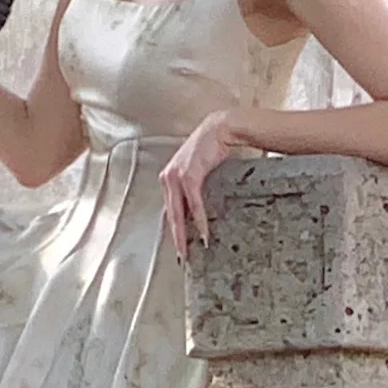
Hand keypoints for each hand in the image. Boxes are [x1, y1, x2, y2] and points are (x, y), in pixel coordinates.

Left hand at [160, 111, 235, 262]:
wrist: (220, 129)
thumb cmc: (211, 149)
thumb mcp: (199, 172)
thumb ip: (195, 189)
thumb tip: (199, 210)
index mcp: (168, 178)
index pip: (170, 209)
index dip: (174, 229)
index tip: (180, 246)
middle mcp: (167, 178)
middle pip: (170, 215)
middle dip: (176, 238)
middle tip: (182, 257)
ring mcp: (175, 177)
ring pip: (178, 213)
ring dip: (184, 234)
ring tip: (190, 251)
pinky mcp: (188, 176)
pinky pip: (193, 204)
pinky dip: (198, 220)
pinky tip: (203, 233)